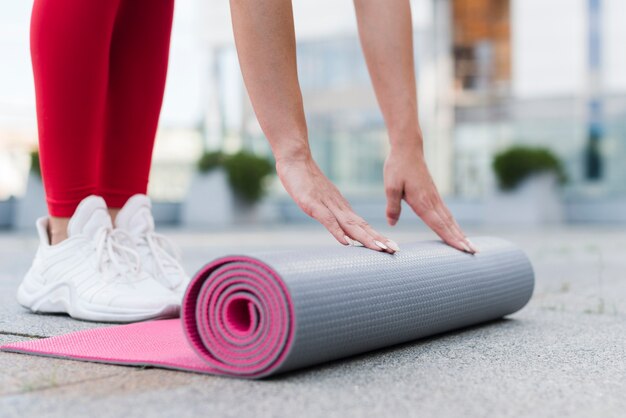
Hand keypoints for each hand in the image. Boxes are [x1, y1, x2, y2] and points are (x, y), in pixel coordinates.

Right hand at [276, 154, 399, 252]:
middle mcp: (338, 207)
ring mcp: (326, 205)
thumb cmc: (306, 180)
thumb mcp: (321, 200)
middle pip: (361, 226)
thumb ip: (331, 214)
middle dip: (378, 239)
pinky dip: (337, 231)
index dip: (377, 236)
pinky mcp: (313, 204)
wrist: (296, 159)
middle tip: (394, 250)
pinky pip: (327, 220)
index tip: (391, 247)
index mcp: (341, 207)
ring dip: (365, 237)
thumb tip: (341, 230)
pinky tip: (345, 242)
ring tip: (379, 248)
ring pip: (349, 224)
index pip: (363, 225)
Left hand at [384, 142, 477, 252]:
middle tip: (474, 252)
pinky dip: (453, 224)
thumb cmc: (397, 167)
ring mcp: (434, 198)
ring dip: (460, 233)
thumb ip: (392, 206)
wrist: (407, 149)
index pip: (438, 224)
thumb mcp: (390, 187)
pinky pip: (446, 213)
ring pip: (450, 219)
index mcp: (422, 201)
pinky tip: (456, 231)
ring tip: (470, 246)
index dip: (450, 238)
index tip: (462, 249)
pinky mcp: (433, 195)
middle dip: (461, 239)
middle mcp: (432, 201)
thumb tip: (392, 223)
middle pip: (449, 224)